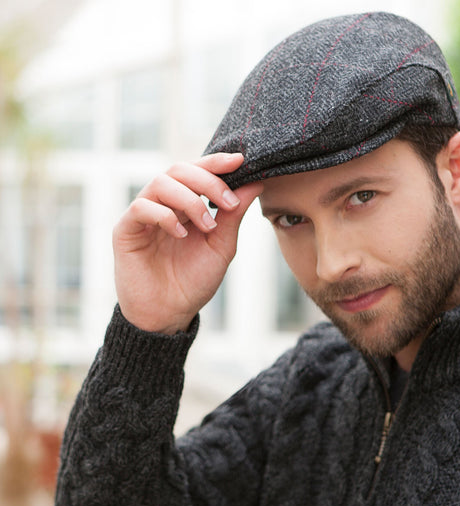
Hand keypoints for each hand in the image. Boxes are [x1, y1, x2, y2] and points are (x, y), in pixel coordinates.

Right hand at [113, 153, 262, 333]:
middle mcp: (163, 205)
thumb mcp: (221, 246)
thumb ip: (233, 215)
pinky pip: (141, 207)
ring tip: (206, 226)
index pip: (197, 171)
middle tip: (227, 202)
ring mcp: (143, 216)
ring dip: (189, 200)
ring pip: (160, 183)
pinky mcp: (125, 230)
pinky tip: (180, 234)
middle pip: (178, 169)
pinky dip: (164, 216)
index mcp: (185, 205)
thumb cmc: (194, 281)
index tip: (240, 161)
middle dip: (207, 180)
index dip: (216, 162)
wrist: (169, 314)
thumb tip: (256, 181)